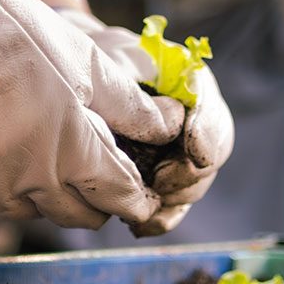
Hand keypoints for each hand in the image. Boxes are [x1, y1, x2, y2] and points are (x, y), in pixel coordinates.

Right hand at [0, 0, 182, 228]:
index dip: (137, 199)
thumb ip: (133, 108)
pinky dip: (9, 188)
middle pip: (80, 215)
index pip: (120, 198)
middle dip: (97, 202)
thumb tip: (172, 126)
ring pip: (36, 212)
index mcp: (76, 153)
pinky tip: (11, 156)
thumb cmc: (24, 39)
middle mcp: (35, 181)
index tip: (142, 196)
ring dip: (51, 197)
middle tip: (101, 179)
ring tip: (55, 163)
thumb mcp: (90, 67)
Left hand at [58, 11, 233, 235]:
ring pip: (193, 184)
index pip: (212, 111)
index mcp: (188, 82)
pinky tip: (140, 225)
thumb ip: (137, 89)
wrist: (71, 73)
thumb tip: (169, 125)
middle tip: (161, 184)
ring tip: (145, 209)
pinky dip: (160, 217)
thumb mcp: (110, 60)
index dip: (209, 133)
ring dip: (174, 201)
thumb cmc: (91, 58)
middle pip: (211, 155)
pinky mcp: (160, 175)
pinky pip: (171, 203)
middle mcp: (192, 118)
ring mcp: (178, 150)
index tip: (197, 152)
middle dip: (189, 176)